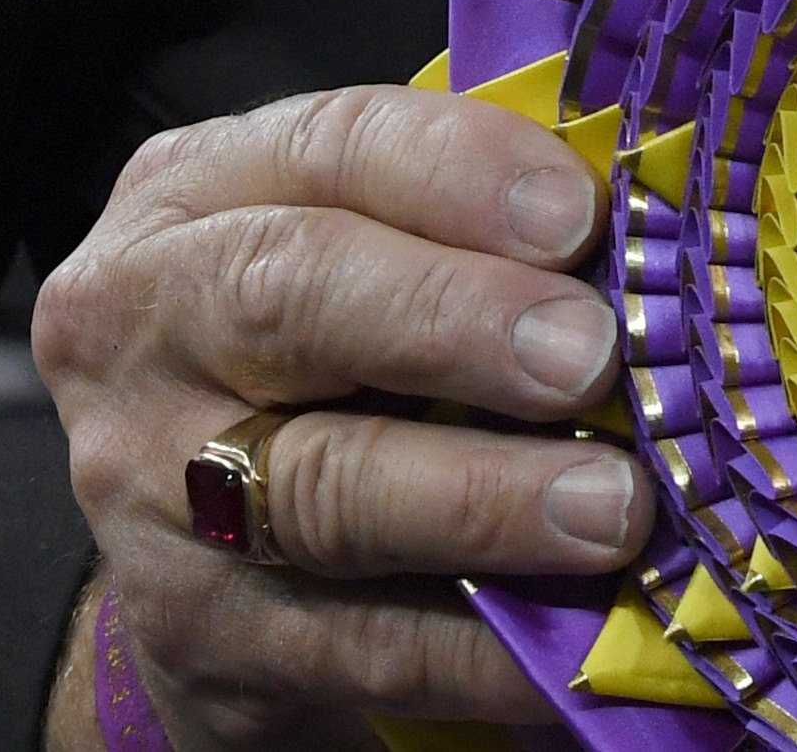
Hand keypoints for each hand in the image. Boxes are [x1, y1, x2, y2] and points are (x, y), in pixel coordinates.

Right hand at [30, 86, 652, 747]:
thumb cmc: (327, 347)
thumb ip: (466, 221)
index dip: (460, 175)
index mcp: (197, 195)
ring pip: (321, 488)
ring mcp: (148, 491)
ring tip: (611, 509)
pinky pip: (354, 644)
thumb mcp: (360, 241)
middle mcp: (145, 325)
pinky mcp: (194, 637)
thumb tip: (651, 222)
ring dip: (484, 500)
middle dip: (456, 321)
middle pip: (294, 296)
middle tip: (587, 355)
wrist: (194, 540)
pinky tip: (574, 644)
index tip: (577, 218)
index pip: (331, 147)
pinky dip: (480, 650)